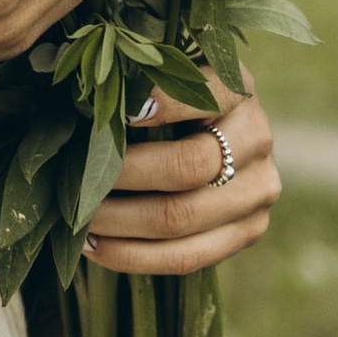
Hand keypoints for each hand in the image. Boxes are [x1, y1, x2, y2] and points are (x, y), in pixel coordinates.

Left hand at [83, 82, 277, 276]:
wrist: (217, 141)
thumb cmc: (168, 103)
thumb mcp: (162, 80)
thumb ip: (136, 83)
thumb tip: (91, 106)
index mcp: (237, 90)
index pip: (204, 96)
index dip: (164, 106)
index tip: (120, 115)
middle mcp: (258, 137)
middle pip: (189, 165)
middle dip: (124, 176)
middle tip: (78, 181)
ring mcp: (259, 188)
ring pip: (183, 218)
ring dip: (120, 223)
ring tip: (78, 221)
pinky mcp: (250, 229)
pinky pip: (189, 256)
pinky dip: (135, 256)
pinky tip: (94, 248)